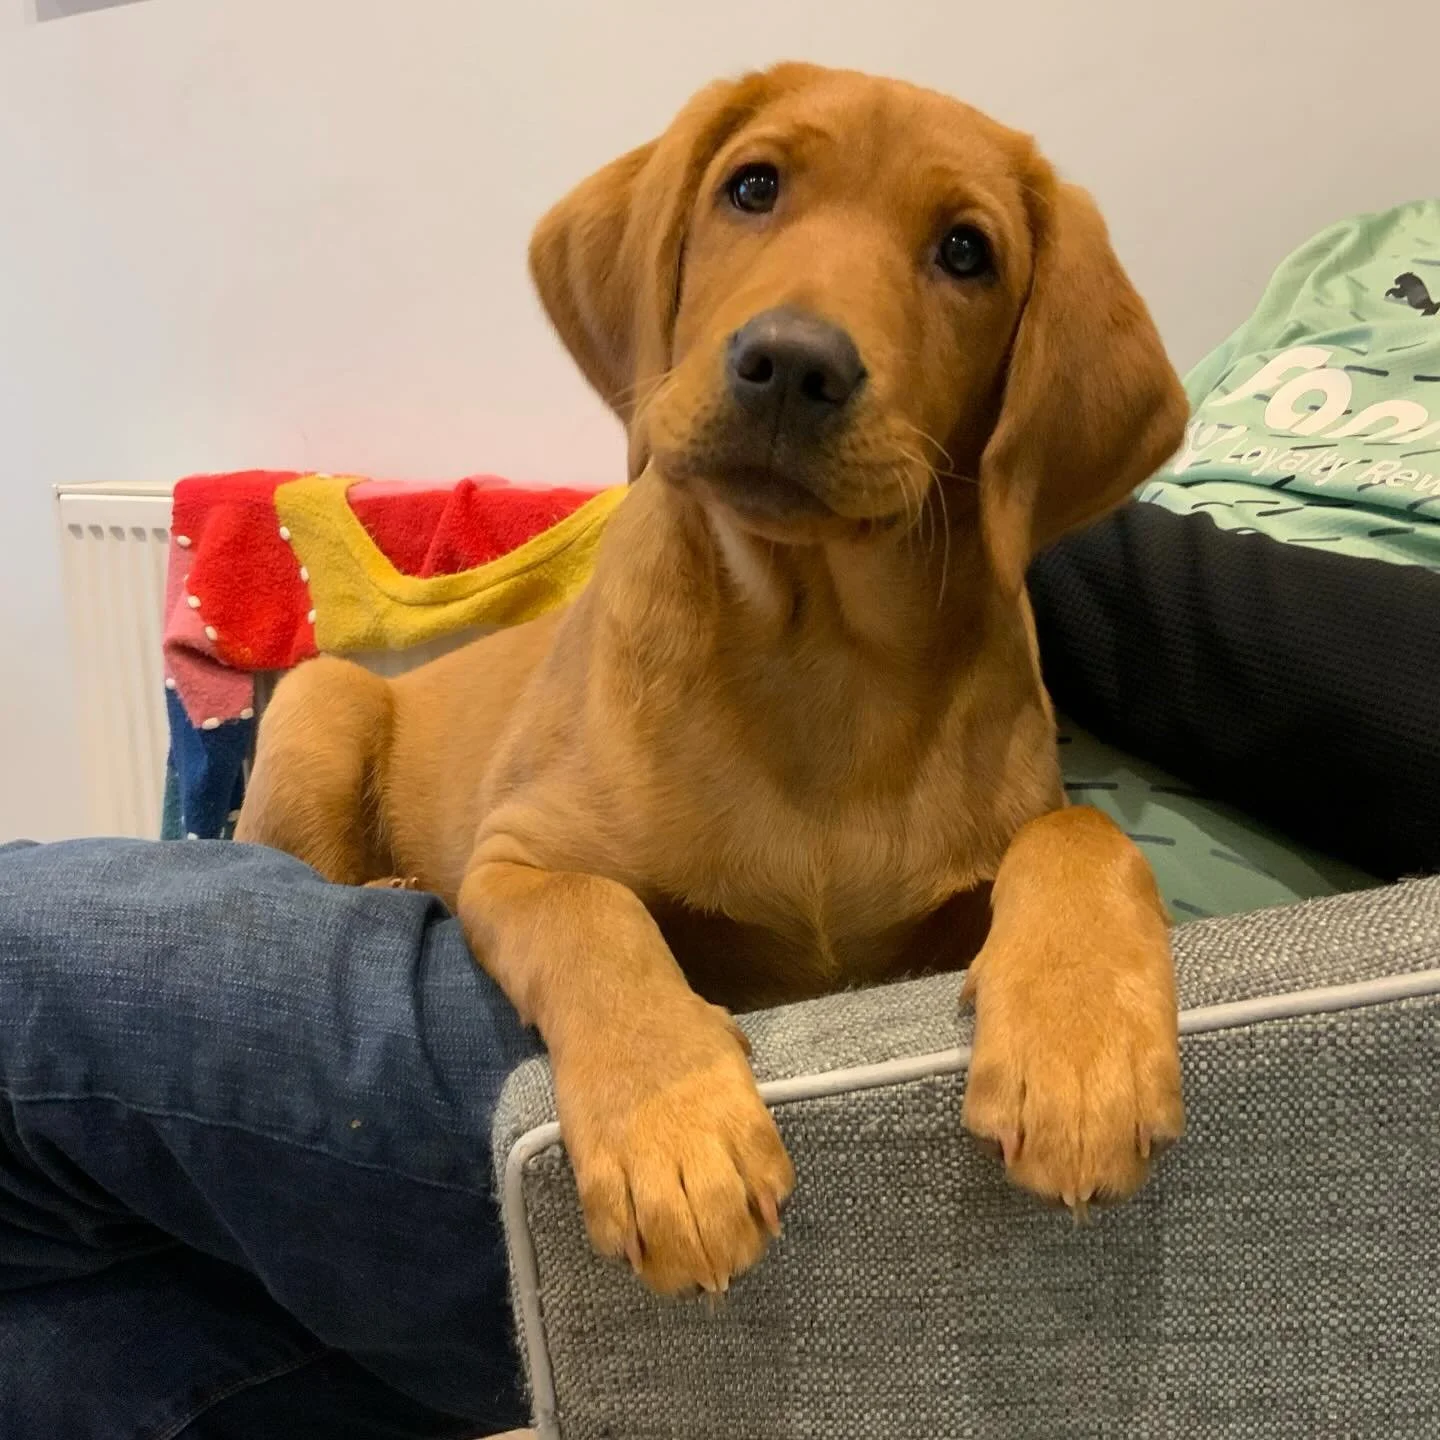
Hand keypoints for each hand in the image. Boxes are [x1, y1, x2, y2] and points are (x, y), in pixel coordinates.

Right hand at [554, 997, 794, 1294]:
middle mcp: (694, 1133)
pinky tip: (632, 1247)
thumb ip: (748, 1108)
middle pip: (723, 1219)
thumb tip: (767, 1179)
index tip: (761, 1223)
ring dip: (678, 1269)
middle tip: (722, 1267)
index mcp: (735, 1105)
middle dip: (729, 1257)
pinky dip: (622, 1247)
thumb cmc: (675, 1025)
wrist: (605, 997)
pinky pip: (608, 1221)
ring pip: (669, 1233)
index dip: (769, 1211)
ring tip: (681, 1275)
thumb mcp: (729, 1052)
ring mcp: (640, 1148)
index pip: (771, 1177)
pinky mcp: (593, 1155)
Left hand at [960, 811, 1184, 1212]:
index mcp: (1003, 1030)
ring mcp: (1104, 1043)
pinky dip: (1156, 1135)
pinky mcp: (1154, 1033)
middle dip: (1056, 1182)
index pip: (993, 1115)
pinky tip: (1151, 1144)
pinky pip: (1160, 1105)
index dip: (1005, 1154)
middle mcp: (1049, 1045)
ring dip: (1109, 1176)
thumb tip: (974, 1021)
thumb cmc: (1030, 917)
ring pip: (1107, 1139)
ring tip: (1107, 1187)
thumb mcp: (994, 967)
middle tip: (1063, 1192)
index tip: (1013, 1164)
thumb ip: (990, 1010)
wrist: (1080, 866)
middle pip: (1053, 1144)